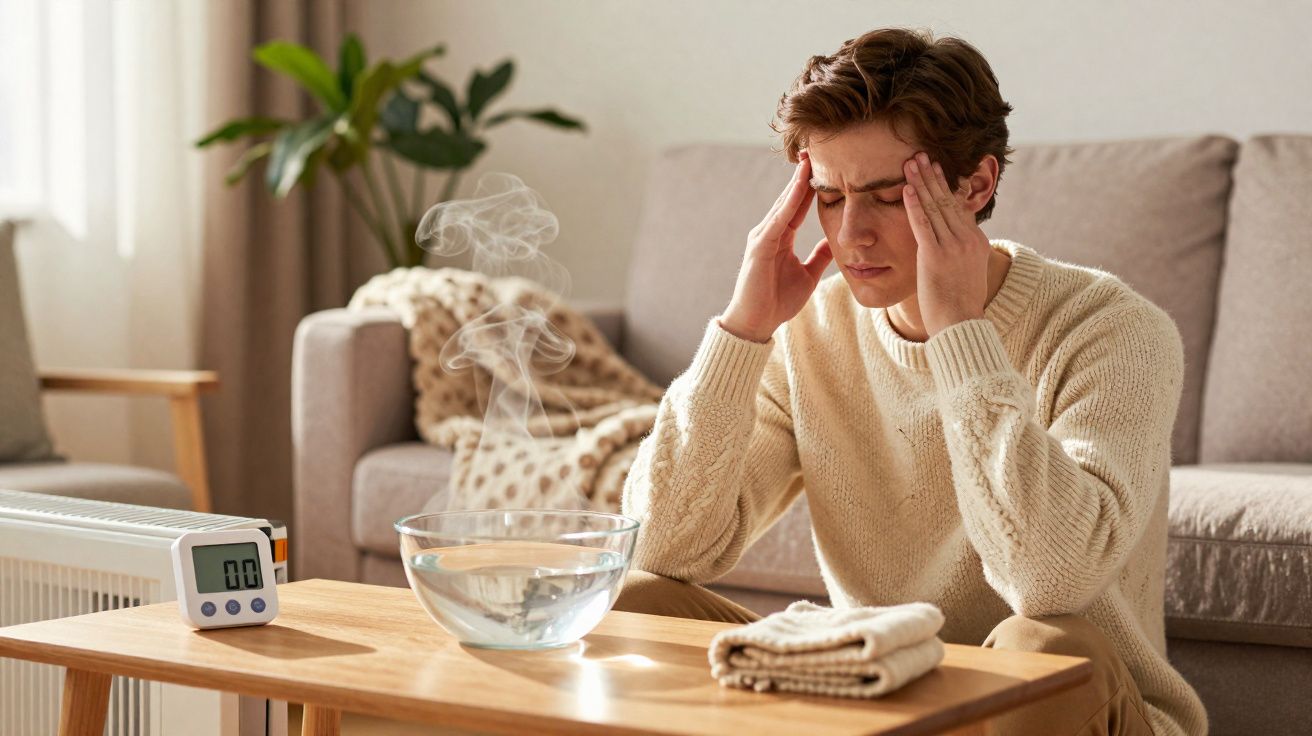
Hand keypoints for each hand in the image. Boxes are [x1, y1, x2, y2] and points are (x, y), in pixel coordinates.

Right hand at [720, 150, 832, 342]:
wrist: (755, 323)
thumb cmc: (777, 302)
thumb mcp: (808, 275)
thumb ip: (820, 257)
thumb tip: (836, 242)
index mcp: (781, 237)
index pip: (798, 204)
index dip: (811, 184)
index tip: (826, 164)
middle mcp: (770, 231)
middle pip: (789, 197)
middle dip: (803, 174)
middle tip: (817, 147)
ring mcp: (762, 237)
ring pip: (784, 203)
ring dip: (797, 181)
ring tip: (810, 159)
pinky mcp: (760, 246)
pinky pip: (779, 219)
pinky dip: (790, 202)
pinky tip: (801, 186)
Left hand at [903, 151, 990, 337]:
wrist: (961, 325)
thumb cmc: (960, 305)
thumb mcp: (966, 273)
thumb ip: (959, 255)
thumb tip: (951, 248)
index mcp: (976, 241)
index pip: (958, 207)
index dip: (945, 185)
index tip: (936, 168)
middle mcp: (967, 239)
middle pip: (947, 200)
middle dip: (932, 175)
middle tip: (921, 154)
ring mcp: (953, 246)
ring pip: (935, 207)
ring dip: (921, 181)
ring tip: (910, 161)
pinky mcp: (935, 256)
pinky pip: (923, 224)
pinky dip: (914, 204)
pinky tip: (907, 187)